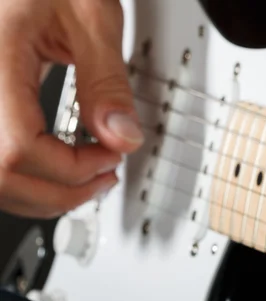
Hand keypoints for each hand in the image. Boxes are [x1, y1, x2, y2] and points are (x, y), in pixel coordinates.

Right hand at [0, 0, 142, 217]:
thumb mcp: (90, 16)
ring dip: (42, 191)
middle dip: (60, 192)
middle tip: (103, 178)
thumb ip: (106, 81)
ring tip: (86, 177)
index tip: (112, 158)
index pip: (18, 148)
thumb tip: (121, 138)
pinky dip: (25, 175)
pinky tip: (56, 166)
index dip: (73, 169)